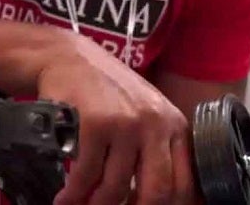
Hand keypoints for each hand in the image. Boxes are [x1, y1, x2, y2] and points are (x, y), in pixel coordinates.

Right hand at [36, 31, 195, 204]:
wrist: (71, 57)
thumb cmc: (109, 91)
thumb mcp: (146, 113)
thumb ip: (158, 149)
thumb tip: (160, 199)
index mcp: (174, 125)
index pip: (184, 183)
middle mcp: (155, 124)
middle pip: (157, 192)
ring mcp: (126, 124)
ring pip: (116, 188)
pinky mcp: (95, 125)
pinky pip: (86, 176)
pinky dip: (72, 195)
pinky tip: (65, 198)